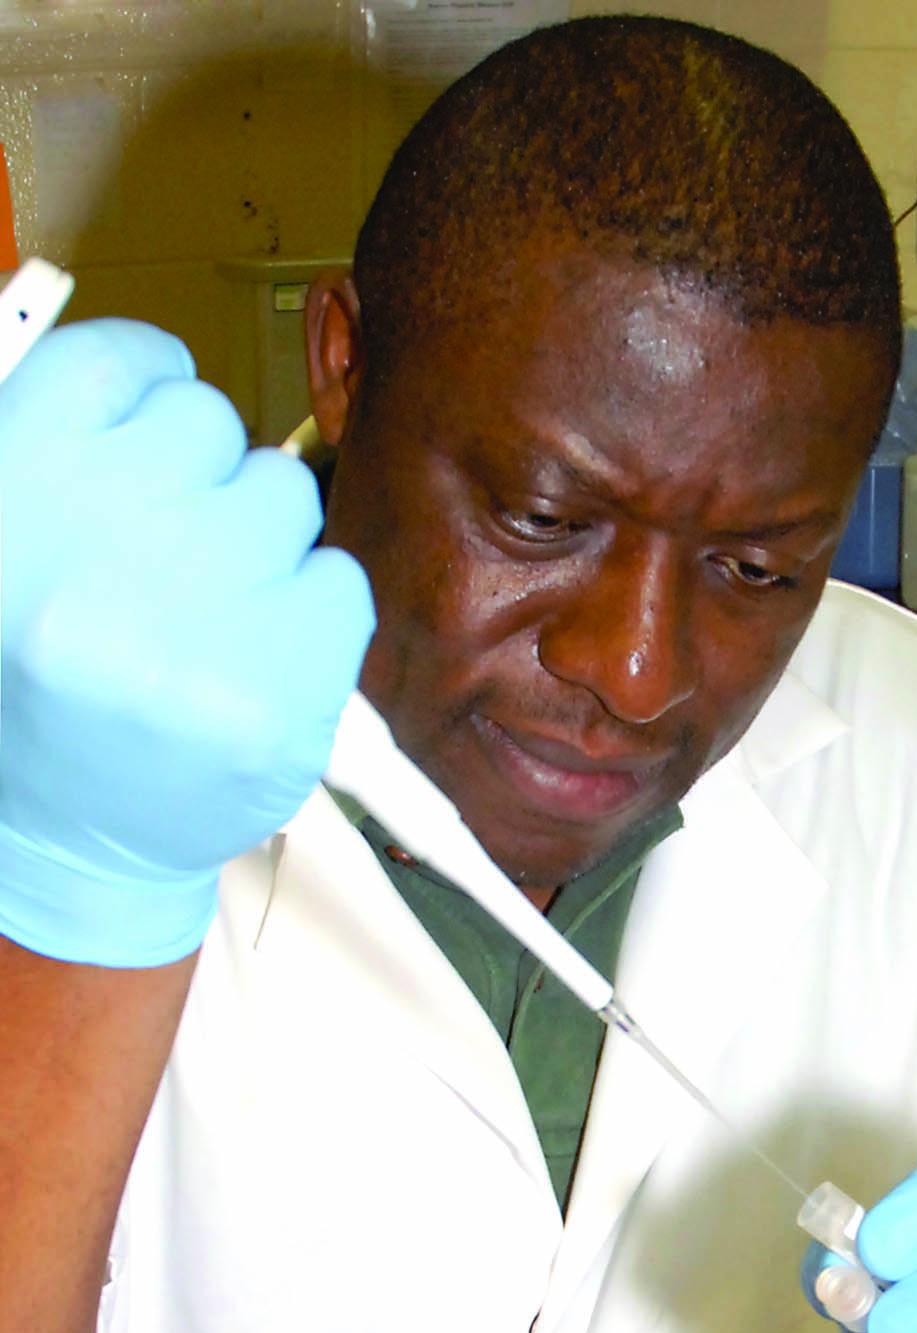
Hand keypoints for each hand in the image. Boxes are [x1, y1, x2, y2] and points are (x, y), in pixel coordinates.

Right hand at [0, 317, 374, 965]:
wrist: (65, 838)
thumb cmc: (37, 680)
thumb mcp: (11, 542)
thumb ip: (65, 449)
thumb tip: (152, 374)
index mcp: (11, 489)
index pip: (120, 365)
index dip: (146, 393)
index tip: (148, 430)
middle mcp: (95, 544)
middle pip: (209, 426)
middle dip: (198, 482)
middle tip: (163, 562)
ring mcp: (195, 618)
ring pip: (281, 498)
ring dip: (258, 547)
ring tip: (199, 619)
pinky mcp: (280, 691)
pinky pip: (339, 583)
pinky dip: (311, 614)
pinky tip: (251, 658)